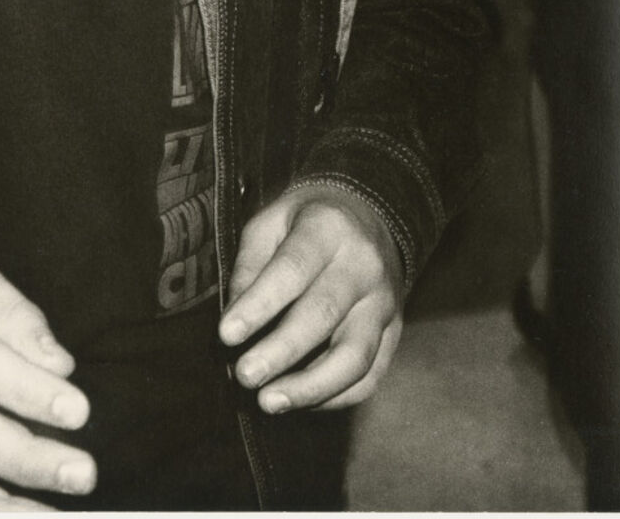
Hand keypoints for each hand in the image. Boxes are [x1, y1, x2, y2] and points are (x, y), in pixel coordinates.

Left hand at [218, 184, 402, 412]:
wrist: (368, 217)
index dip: (259, 305)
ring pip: (354, 357)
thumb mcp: (271, 221)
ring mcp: (384, 304)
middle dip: (281, 352)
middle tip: (245, 375)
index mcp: (328, 228)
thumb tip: (234, 319)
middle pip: (323, 315)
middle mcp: (363, 266)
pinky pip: (369, 377)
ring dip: (309, 387)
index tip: (226, 334)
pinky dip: (333, 397)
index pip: (292, 270)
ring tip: (269, 402)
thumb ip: (250, 265)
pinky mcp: (393, 334)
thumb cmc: (305, 222)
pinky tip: (299, 402)